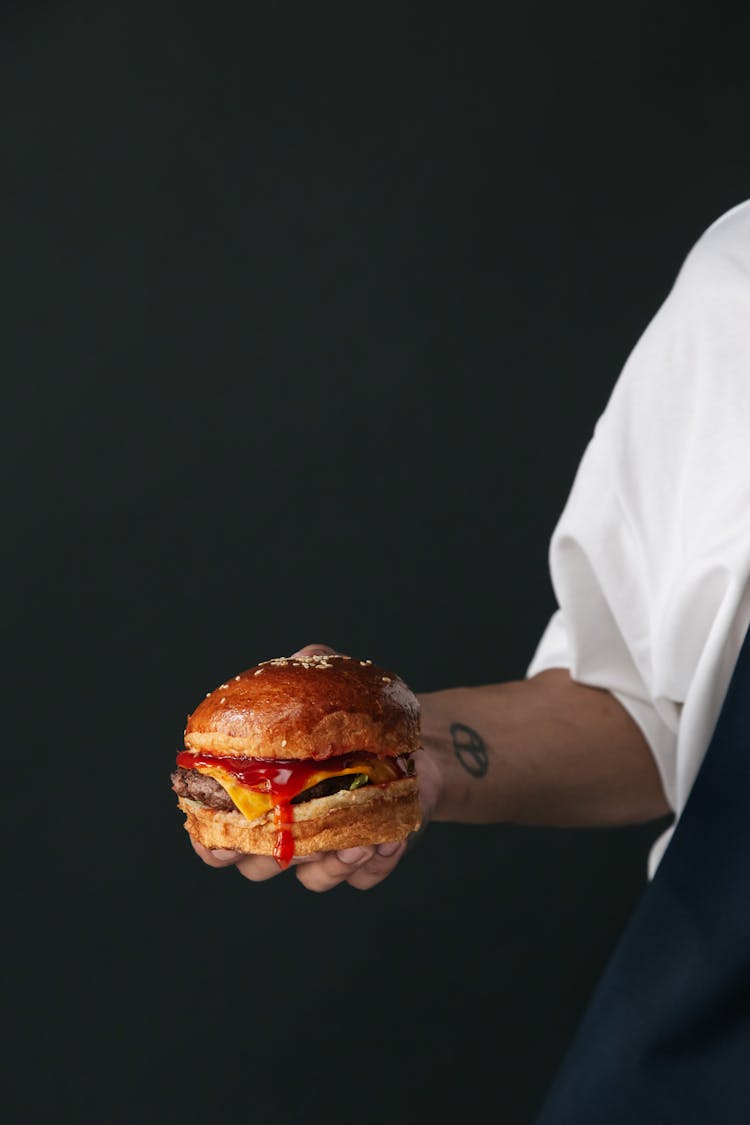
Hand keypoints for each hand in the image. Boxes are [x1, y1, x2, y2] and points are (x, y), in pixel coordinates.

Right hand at [189, 643, 436, 891]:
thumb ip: (305, 670)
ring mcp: (326, 848)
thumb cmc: (350, 715)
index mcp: (259, 793)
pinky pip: (364, 878)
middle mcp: (287, 828)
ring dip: (330, 866)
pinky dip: (372, 866)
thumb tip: (299, 661)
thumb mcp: (328, 683)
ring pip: (313, 877)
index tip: (221, 839)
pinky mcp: (367, 858)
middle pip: (260, 866)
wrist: (410, 741)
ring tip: (355, 842)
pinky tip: (384, 843)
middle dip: (275, 856)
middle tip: (296, 839)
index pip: (218, 833)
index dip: (211, 842)